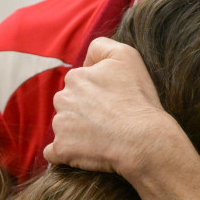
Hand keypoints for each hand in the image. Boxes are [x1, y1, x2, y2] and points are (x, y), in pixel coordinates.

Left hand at [43, 37, 185, 177]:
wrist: (144, 139)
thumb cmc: (138, 98)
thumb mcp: (126, 56)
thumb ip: (101, 47)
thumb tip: (86, 60)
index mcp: (75, 78)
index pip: (79, 83)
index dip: (97, 93)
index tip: (113, 102)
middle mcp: (62, 99)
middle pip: (69, 104)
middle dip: (83, 111)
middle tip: (109, 120)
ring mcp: (60, 126)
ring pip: (63, 127)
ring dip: (77, 132)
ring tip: (102, 137)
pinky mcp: (61, 150)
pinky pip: (55, 153)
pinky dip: (66, 153)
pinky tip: (85, 153)